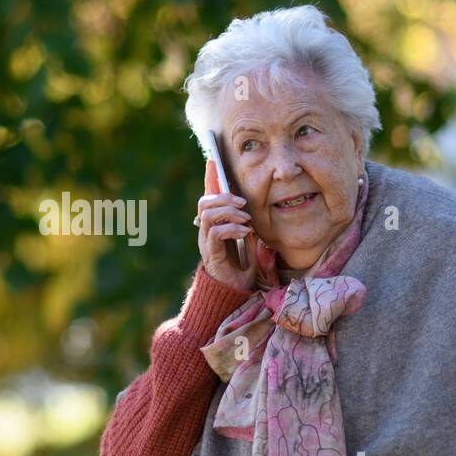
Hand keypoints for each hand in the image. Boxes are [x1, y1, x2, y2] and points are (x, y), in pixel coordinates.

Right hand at [197, 158, 257, 290]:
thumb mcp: (248, 244)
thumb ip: (247, 227)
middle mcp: (206, 231)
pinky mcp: (210, 254)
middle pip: (204, 202)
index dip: (209, 178)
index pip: (208, 197)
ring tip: (246, 219)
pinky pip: (215, 233)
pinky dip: (232, 229)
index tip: (213, 160)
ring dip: (228, 212)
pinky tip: (245, 233)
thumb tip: (251, 213)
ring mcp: (206, 242)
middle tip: (243, 204)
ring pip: (207, 214)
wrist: (233, 295)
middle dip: (223, 197)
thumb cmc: (240, 271)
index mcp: (214, 226)